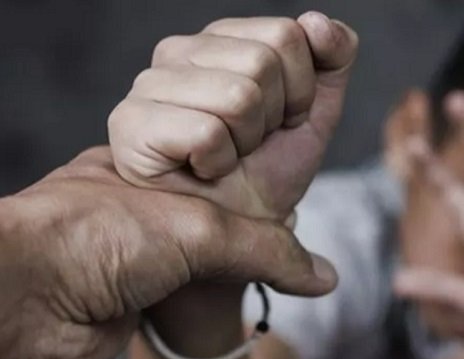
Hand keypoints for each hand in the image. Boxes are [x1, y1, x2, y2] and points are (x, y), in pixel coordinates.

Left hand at [0, 147, 336, 358]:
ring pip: (213, 257)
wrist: (28, 300)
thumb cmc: (97, 234)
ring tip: (287, 273)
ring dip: (242, 269)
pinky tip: (244, 300)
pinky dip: (223, 301)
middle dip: (262, 225)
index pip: (228, 161)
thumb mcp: (198, 228)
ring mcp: (145, 252)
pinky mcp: (142, 299)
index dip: (264, 171)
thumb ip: (267, 250)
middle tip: (301, 226)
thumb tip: (326, 278)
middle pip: (226, 212)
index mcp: (156, 167)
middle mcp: (150, 206)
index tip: (299, 188)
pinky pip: (199, 296)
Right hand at [108, 12, 358, 220]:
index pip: (287, 35)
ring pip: (238, 97)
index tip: (280, 120)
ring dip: (246, 142)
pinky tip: (201, 169)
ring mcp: (149, 84)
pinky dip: (219, 163)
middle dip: (273, 117)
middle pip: (263, 62)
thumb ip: (332, 59)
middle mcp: (179, 51)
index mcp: (222, 39)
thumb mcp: (317, 112)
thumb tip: (318, 22)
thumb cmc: (268, 169)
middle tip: (250, 143)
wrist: (238, 230)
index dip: (301, 90)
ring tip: (226, 156)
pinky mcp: (130, 124)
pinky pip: (207, 134)